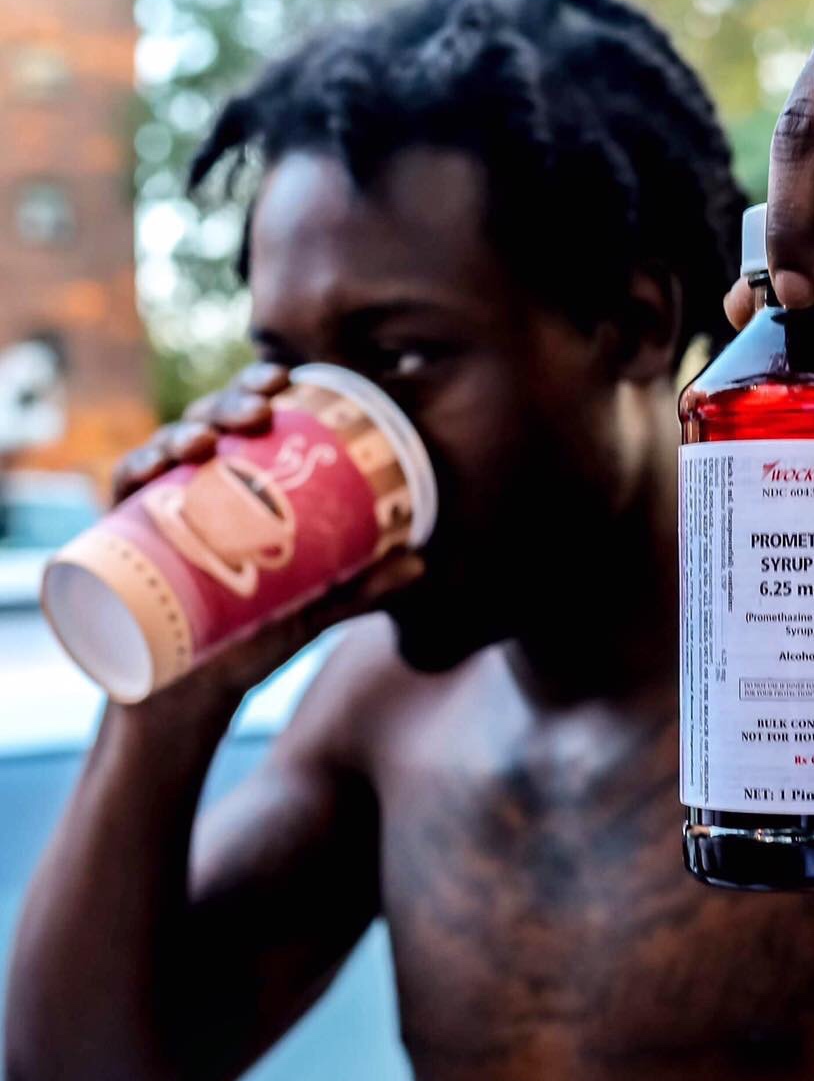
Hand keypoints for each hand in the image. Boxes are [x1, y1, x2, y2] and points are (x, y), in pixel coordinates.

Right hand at [108, 362, 423, 704]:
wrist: (194, 699)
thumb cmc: (252, 639)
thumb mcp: (313, 610)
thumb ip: (362, 586)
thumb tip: (422, 561)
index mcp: (242, 488)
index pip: (250, 425)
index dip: (262, 390)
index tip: (289, 381)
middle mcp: (199, 489)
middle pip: (211, 426)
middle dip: (230, 404)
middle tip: (259, 411)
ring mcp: (160, 510)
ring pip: (167, 450)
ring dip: (185, 432)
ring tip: (208, 440)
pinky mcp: (124, 540)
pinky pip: (124, 494)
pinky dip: (136, 471)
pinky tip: (158, 466)